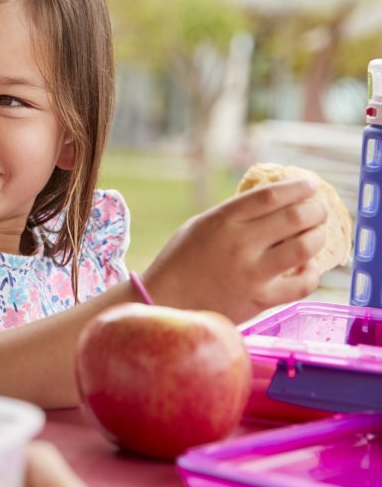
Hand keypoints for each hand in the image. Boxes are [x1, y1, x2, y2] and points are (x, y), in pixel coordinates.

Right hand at [142, 179, 326, 322]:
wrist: (166, 301)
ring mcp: (251, 273)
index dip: (297, 187)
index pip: (270, 196)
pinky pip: (302, 284)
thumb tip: (274, 202)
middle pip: (294, 217)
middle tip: (319, 210)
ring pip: (304, 248)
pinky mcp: (260, 299)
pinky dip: (311, 273)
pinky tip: (306, 267)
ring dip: (318, 237)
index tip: (309, 185)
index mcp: (221, 221)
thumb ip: (233, 214)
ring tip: (317, 234)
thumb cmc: (181, 261)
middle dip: (316, 209)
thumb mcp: (199, 226)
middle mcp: (239, 244)